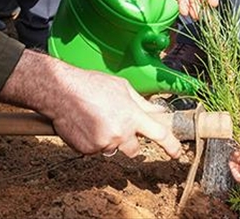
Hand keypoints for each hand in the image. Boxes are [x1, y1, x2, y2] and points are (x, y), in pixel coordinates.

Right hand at [1, 51, 182, 157]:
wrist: (61, 92)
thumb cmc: (91, 85)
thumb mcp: (122, 88)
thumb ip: (141, 103)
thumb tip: (156, 112)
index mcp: (132, 115)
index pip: (159, 134)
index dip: (171, 146)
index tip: (177, 153)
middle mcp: (121, 132)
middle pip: (134, 150)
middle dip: (129, 142)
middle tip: (116, 125)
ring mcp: (104, 143)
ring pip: (112, 148)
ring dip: (108, 139)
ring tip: (94, 119)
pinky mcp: (88, 150)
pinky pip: (95, 150)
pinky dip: (92, 141)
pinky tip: (84, 125)